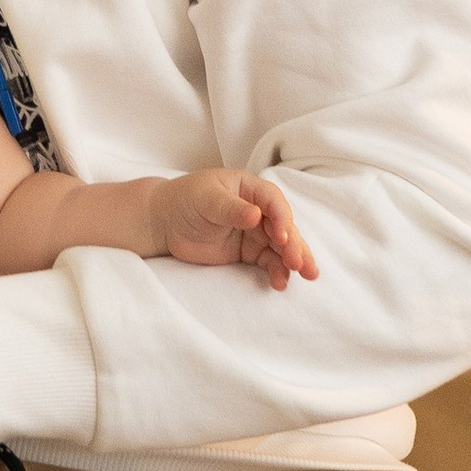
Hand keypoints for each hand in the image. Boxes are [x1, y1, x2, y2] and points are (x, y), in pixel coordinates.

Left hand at [150, 167, 317, 286]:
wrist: (164, 222)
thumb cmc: (185, 200)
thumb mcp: (206, 199)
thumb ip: (231, 208)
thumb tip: (256, 215)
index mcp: (249, 188)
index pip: (274, 202)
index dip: (282, 219)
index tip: (282, 238)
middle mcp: (258, 209)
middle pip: (283, 226)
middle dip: (294, 244)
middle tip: (300, 264)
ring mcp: (254, 232)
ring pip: (281, 246)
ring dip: (294, 260)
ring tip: (306, 275)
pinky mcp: (248, 252)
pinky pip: (268, 261)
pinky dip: (277, 271)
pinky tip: (280, 282)